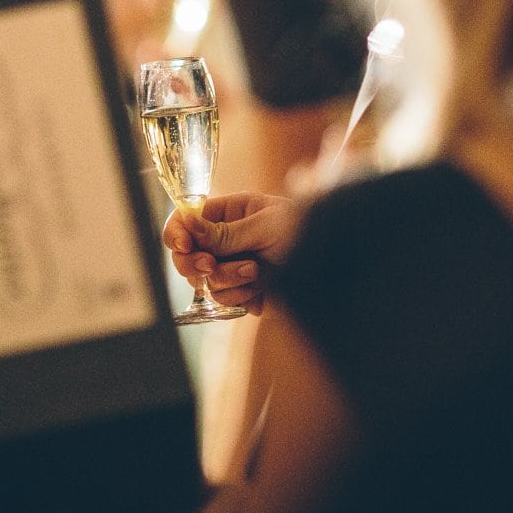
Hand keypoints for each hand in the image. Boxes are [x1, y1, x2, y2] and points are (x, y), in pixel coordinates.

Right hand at [162, 191, 309, 311]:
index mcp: (232, 211)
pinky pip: (224, 300)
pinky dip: (242, 296)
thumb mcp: (266, 227)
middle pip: (188, 254)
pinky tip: (263, 289)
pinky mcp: (244, 291)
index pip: (188, 218)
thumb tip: (189, 223)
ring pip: (206, 281)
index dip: (178, 232)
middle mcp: (228, 239)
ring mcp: (235, 266)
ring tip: (257, 273)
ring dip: (229, 280)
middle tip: (211, 265)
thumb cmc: (308, 233)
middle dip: (198, 263)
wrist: (335, 271)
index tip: (183, 246)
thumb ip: (226, 231)